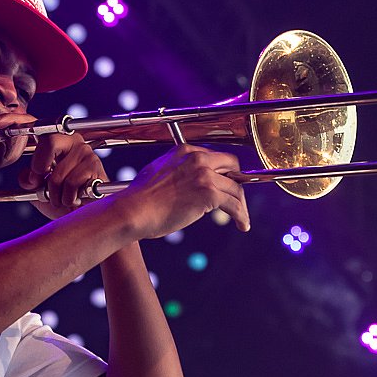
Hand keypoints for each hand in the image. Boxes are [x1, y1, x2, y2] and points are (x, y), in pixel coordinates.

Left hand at [0, 112, 108, 219]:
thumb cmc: (63, 198)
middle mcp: (72, 140)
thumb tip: (28, 176)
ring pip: (58, 173)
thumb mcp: (39, 190)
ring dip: (55, 194)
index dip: (14, 121)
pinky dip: (67, 198)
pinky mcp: (94, 166)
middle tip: (40, 182)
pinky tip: (73, 199)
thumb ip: (29, 180)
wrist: (86, 214)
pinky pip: (71, 183)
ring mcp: (85, 152)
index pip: (35, 124)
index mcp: (56, 140)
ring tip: (62, 197)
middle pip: (49, 140)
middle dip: (39, 167)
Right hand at [122, 144, 249, 238]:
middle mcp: (198, 158)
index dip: (223, 173)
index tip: (226, 184)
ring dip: (241, 205)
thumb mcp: (159, 173)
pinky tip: (242, 225)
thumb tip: (188, 184)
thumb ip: (177, 172)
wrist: (133, 210)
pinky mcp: (209, 193)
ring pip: (236, 188)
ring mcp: (204, 175)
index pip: (215, 157)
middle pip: (232, 166)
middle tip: (237, 199)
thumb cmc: (140, 198)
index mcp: (185, 151)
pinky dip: (242, 216)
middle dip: (236, 183)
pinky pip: (235, 205)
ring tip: (242, 218)